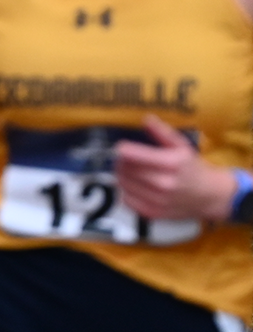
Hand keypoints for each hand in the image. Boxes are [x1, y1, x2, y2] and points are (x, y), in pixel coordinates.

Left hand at [115, 116, 234, 221]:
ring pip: (123, 184)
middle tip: (125, 158)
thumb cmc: (193, 168)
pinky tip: (135, 186)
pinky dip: (126, 191)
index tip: (121, 147)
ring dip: (122, 175)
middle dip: (121, 161)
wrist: (209, 197)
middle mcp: (163, 183)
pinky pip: (126, 200)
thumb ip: (162, 132)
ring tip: (130, 171)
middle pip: (124, 169)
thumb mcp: (182, 146)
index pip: (131, 155)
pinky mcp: (152, 213)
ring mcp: (157, 200)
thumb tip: (146, 118)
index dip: (122, 150)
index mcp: (170, 163)